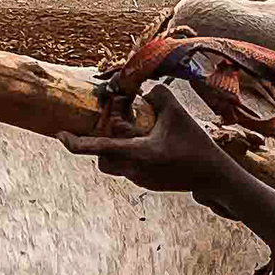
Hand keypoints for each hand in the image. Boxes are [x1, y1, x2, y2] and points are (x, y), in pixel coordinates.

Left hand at [63, 93, 230, 196]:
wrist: (214, 176)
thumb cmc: (196, 144)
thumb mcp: (178, 112)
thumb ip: (157, 95)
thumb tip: (144, 90)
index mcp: (137, 154)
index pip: (97, 148)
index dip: (74, 142)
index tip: (60, 135)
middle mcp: (134, 171)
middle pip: (102, 159)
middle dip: (101, 145)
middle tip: (117, 129)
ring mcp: (141, 180)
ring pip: (117, 164)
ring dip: (120, 148)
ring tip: (141, 134)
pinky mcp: (149, 183)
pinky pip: (132, 168)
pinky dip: (133, 155)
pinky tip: (154, 145)